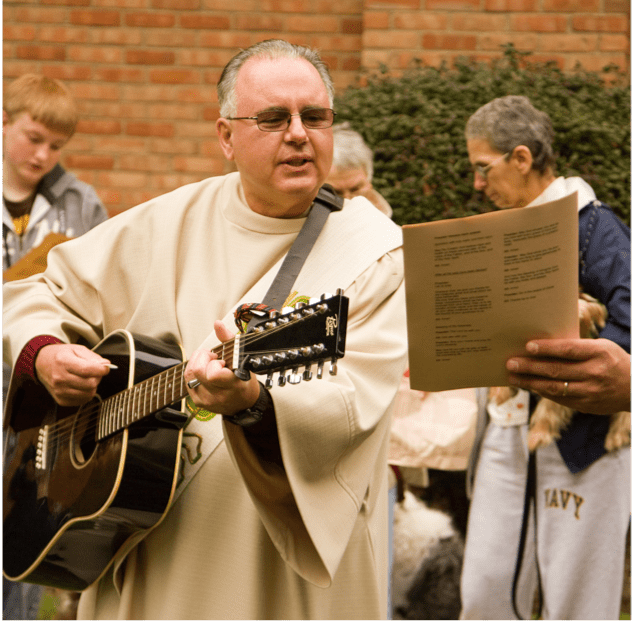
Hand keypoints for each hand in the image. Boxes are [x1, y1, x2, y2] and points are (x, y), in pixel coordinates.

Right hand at [35, 343, 112, 406]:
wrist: (42, 364)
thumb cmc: (62, 356)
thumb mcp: (77, 349)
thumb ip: (93, 357)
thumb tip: (105, 365)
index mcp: (63, 361)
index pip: (87, 370)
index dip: (101, 370)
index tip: (105, 368)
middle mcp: (59, 378)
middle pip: (90, 384)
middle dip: (97, 378)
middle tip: (95, 373)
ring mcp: (59, 391)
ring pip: (88, 394)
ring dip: (93, 386)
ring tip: (87, 379)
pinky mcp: (61, 400)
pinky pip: (83, 400)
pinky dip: (86, 393)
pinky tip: (81, 386)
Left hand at [184, 320, 259, 414]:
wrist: (244, 404)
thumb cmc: (244, 381)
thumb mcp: (242, 359)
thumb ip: (228, 339)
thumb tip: (217, 324)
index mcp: (233, 385)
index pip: (213, 374)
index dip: (214, 363)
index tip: (221, 361)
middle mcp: (218, 394)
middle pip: (197, 371)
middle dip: (202, 358)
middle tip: (212, 358)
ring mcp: (207, 400)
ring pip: (189, 375)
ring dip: (196, 363)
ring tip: (208, 363)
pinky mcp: (198, 402)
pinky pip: (187, 381)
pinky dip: (193, 373)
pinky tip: (204, 372)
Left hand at [506, 338, 630, 414]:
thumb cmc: (612, 361)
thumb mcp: (601, 348)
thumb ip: (577, 348)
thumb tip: (543, 347)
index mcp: (599, 353)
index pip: (568, 350)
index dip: (547, 348)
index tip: (528, 346)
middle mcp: (595, 373)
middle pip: (556, 370)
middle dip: (530, 367)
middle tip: (511, 363)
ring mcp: (591, 392)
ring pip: (554, 387)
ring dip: (530, 382)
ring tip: (513, 377)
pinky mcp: (587, 406)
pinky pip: (559, 398)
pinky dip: (542, 392)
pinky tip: (529, 386)